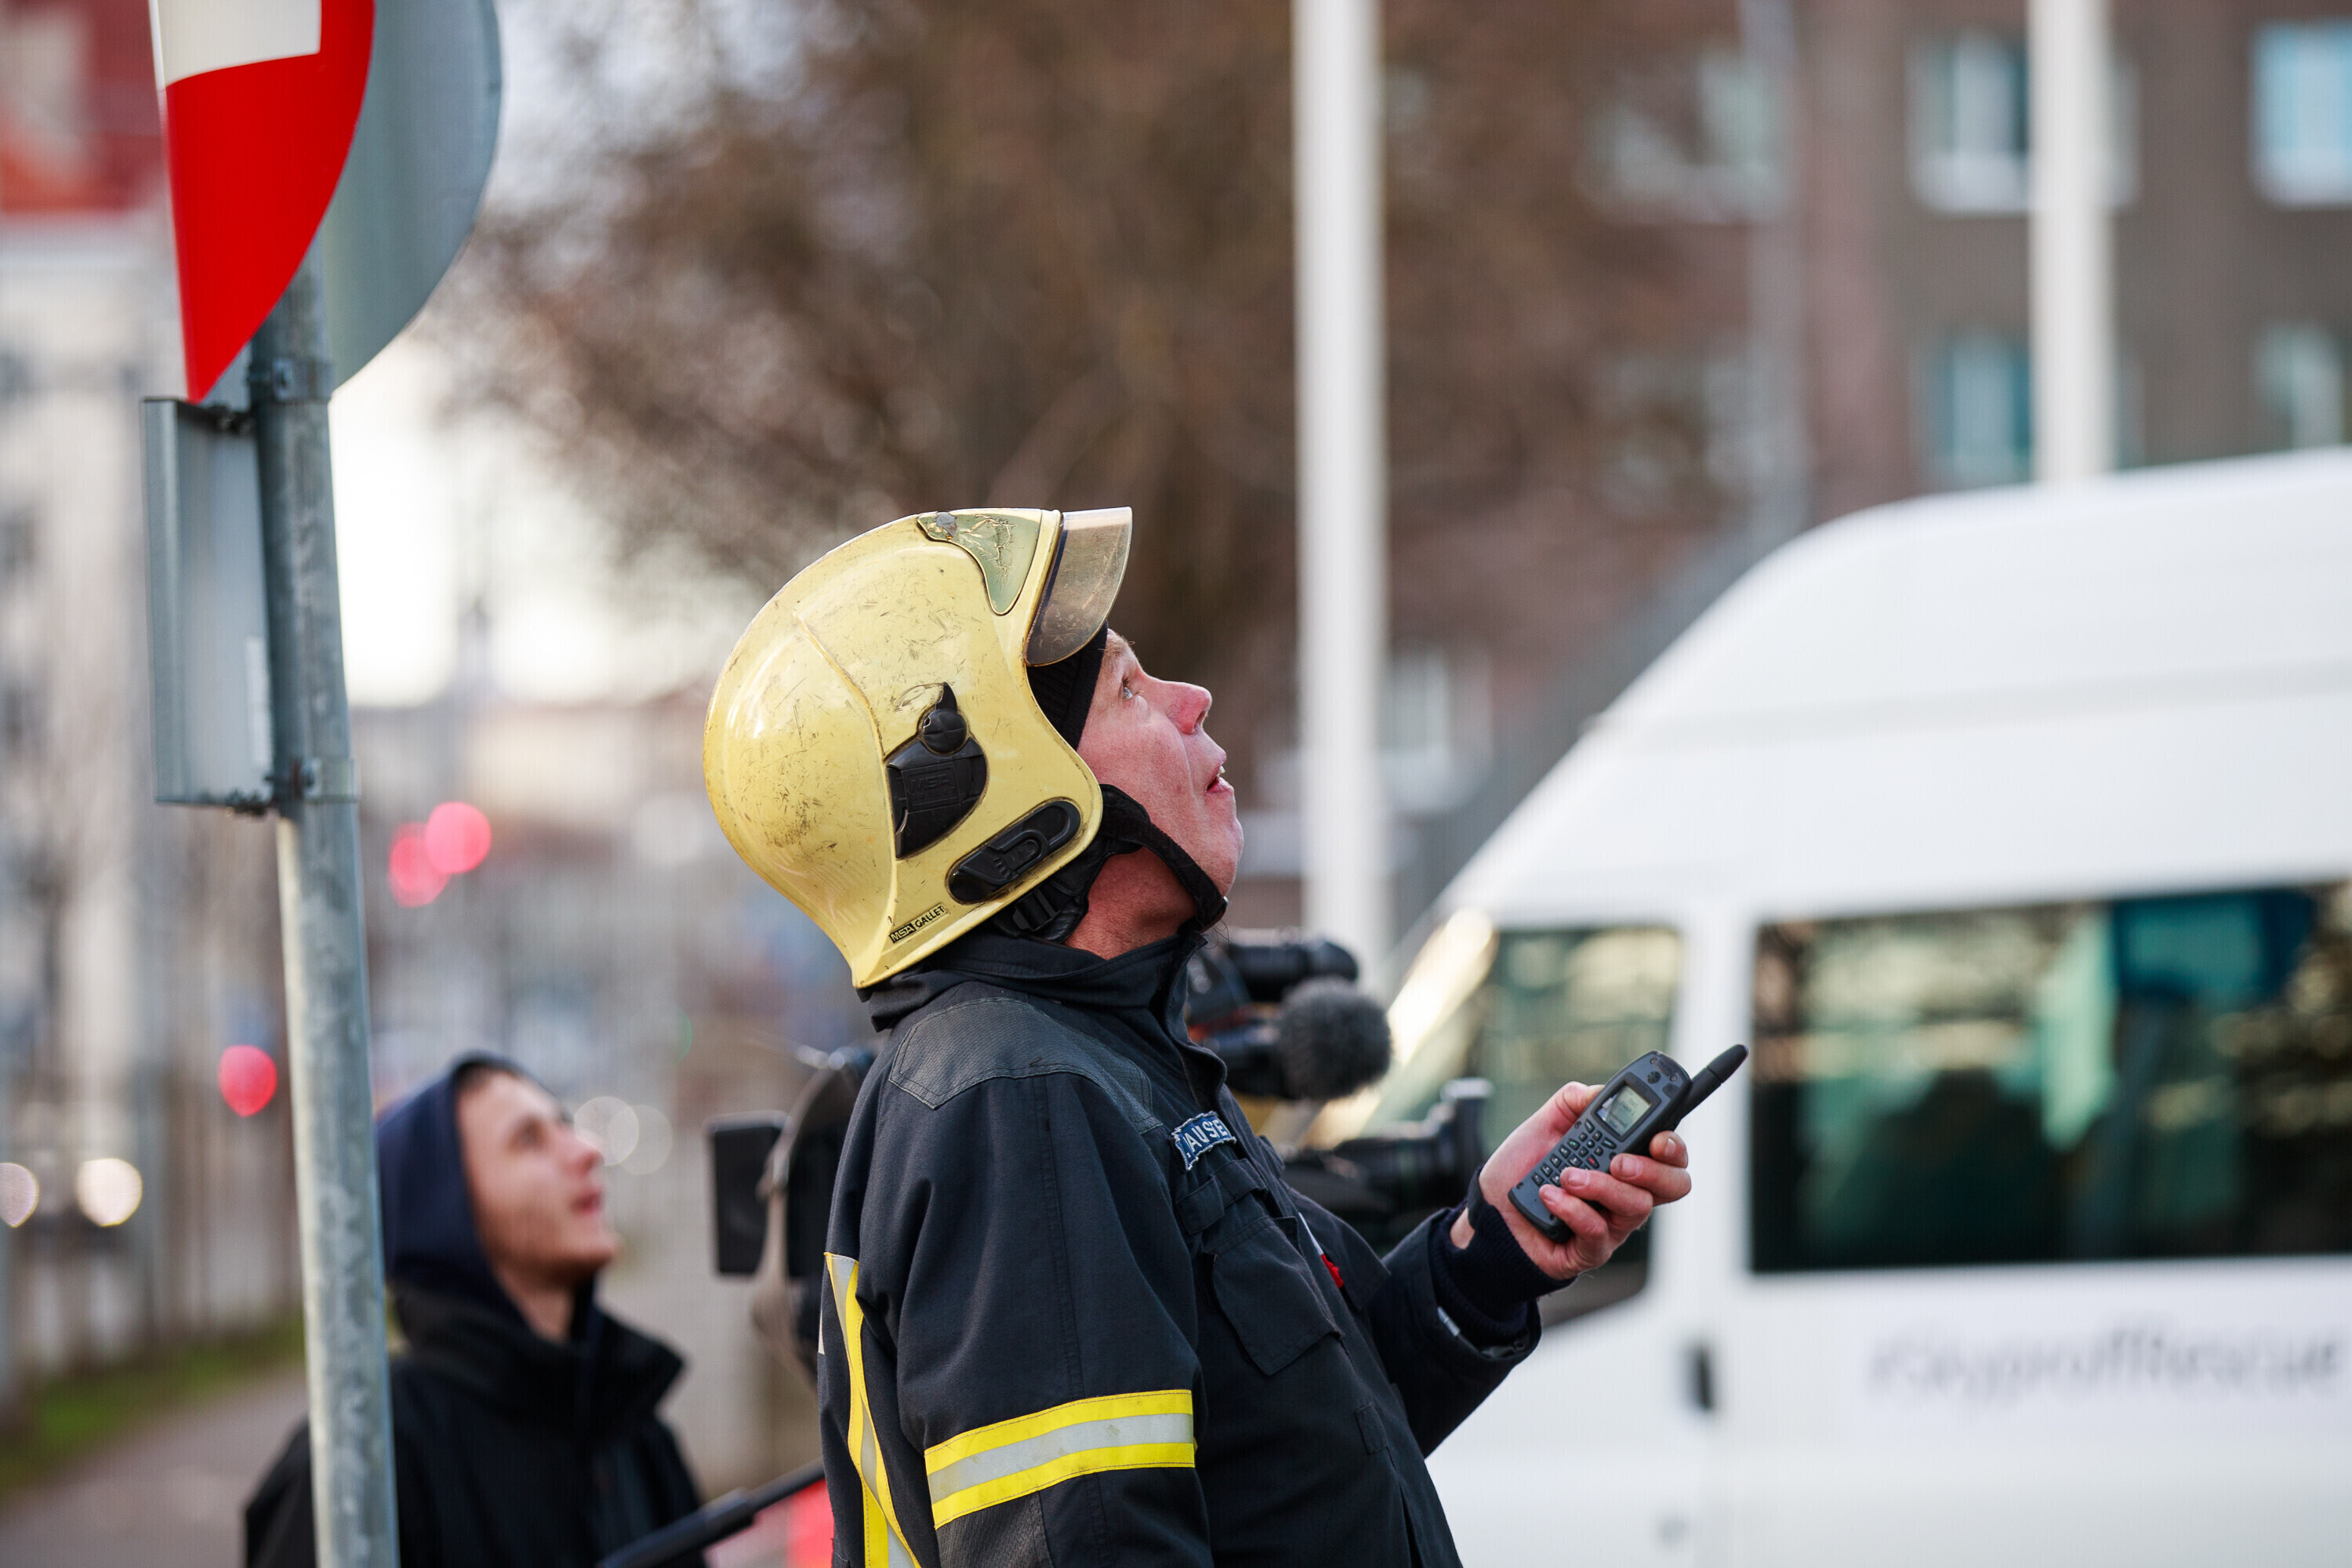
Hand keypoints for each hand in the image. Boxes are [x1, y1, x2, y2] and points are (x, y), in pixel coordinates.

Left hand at [1449, 1082, 1692, 1280]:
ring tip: (1566, 1175)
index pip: (1669, 1154)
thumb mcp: (1544, 1124)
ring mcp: (1612, 1223)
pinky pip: (1597, 1231)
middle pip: (1674, 1185)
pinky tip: (1549, 1195)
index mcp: (1624, 1158)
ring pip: (1637, 1207)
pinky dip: (1572, 1208)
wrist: (1490, 1210)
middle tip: (1618, 1161)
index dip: (1674, 1145)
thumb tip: (1598, 1092)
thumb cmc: (1521, 1169)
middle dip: (1652, 1170)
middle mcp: (1626, 1192)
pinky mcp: (1591, 1248)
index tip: (1658, 1138)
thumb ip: (1573, 1101)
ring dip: (1601, 1185)